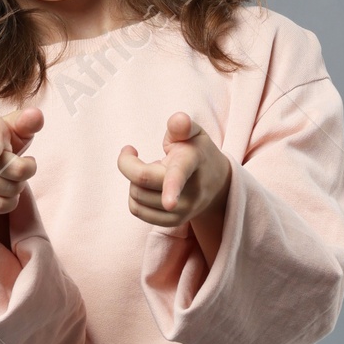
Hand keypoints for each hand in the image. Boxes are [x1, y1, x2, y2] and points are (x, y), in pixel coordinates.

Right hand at [0, 105, 44, 217]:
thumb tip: (36, 115)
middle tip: (17, 164)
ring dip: (16, 189)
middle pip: (14, 174)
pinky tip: (4, 192)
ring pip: (7, 193)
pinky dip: (8, 203)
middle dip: (25, 172)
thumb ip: (28, 121)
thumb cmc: (2, 140)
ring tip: (8, 177)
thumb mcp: (15, 126)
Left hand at [117, 111, 230, 238]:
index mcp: (192, 163)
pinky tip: (146, 187)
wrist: (216, 184)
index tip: (170, 203)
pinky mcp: (172, 222)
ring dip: (133, 181)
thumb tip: (178, 120)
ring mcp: (182, 211)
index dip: (172, 188)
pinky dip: (134, 196)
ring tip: (147, 171)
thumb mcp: (194, 133)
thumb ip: (183, 126)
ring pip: (136, 196)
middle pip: (142, 180)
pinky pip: (137, 210)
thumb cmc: (197, 152)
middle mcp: (189, 191)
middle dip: (127, 163)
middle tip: (131, 151)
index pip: (178, 175)